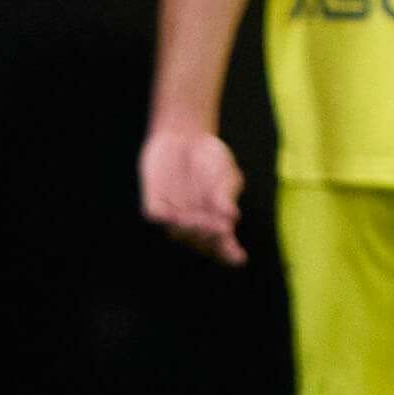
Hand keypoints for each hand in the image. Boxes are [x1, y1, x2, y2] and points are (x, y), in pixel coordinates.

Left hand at [139, 125, 246, 265]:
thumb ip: (226, 193)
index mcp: (218, 222)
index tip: (239, 257)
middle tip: (221, 228)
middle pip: (202, 243)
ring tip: (202, 220)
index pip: (224, 247)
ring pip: (179, 233)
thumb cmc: (211, 159)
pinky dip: (168, 218)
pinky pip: (159, 217)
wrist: (183, 137)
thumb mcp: (226, 173)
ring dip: (191, 229)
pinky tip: (178, 215)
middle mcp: (195, 224)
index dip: (230, 254)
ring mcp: (174, 217)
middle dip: (211, 238)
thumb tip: (232, 215)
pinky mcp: (154, 206)